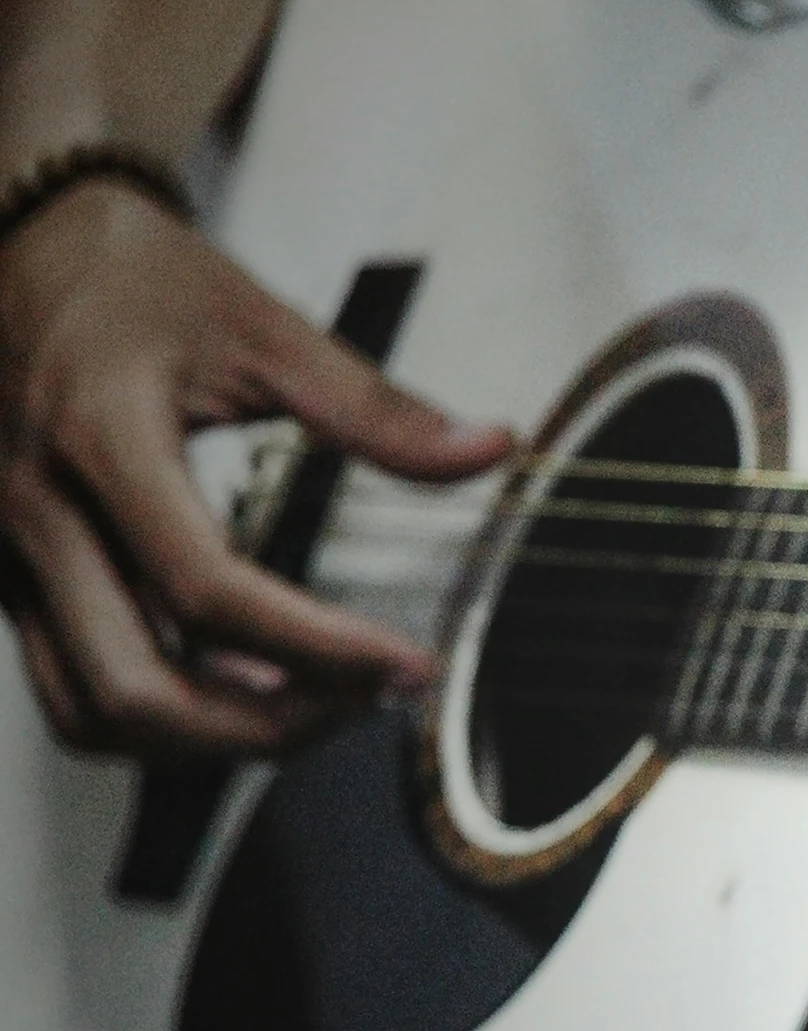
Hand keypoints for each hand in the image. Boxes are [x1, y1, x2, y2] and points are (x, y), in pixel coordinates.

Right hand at [0, 179, 512, 754]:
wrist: (24, 244)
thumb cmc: (135, 279)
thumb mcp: (264, 324)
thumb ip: (377, 406)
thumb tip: (489, 449)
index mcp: (100, 439)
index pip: (209, 590)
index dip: (320, 648)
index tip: (408, 664)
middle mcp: (37, 511)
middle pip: (136, 687)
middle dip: (265, 723)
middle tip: (368, 701)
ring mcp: (11, 555)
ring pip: (91, 711)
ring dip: (209, 740)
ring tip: (317, 703)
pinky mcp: (10, 578)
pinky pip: (73, 688)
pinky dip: (162, 718)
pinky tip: (247, 685)